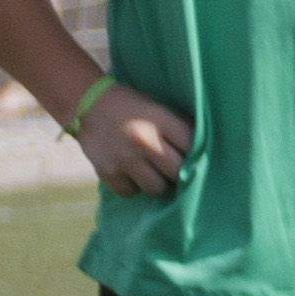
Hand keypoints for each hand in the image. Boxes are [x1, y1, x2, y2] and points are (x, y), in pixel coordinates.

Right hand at [75, 79, 190, 196]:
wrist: (89, 103)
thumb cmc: (134, 109)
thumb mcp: (160, 110)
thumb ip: (180, 131)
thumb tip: (205, 157)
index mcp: (160, 120)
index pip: (192, 148)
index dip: (195, 156)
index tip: (194, 159)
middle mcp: (143, 140)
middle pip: (177, 173)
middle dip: (178, 173)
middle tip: (173, 169)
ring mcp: (124, 158)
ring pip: (156, 188)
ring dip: (157, 183)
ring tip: (152, 172)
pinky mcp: (107, 171)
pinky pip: (130, 192)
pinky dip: (132, 186)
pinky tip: (131, 173)